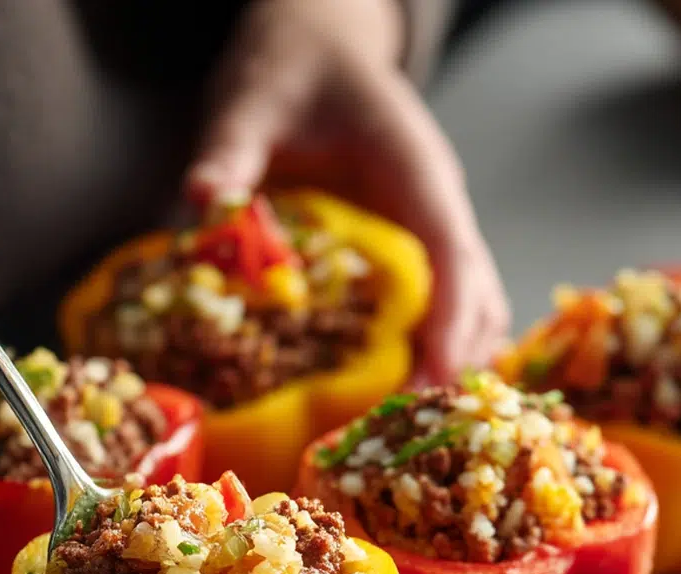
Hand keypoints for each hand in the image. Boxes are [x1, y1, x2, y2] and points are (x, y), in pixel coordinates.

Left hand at [185, 0, 509, 383]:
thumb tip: (204, 199)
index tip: (434, 374)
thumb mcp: (253, 100)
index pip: (450, 249)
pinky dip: (437, 348)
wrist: (318, 47)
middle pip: (476, 291)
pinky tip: (403, 386)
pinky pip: (448, 304)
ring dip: (453, 360)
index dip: (449, 317)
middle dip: (455, 358)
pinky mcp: (416, 246)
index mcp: (413, 168)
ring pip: (474, 304)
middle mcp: (437, 203)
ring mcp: (433, 226)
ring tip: (409, 417)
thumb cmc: (293, 70)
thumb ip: (231, 148)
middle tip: (409, 419)